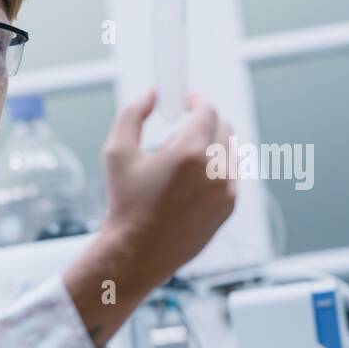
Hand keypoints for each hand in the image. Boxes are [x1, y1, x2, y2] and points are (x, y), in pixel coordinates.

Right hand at [63, 89, 235, 347]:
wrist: (137, 253)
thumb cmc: (124, 203)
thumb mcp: (117, 152)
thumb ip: (132, 114)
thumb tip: (151, 94)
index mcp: (189, 153)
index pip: (207, 110)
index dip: (197, 100)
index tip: (187, 100)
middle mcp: (214, 170)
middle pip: (223, 126)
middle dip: (203, 122)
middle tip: (177, 133)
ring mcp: (226, 190)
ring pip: (230, 150)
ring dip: (211, 145)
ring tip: (180, 164)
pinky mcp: (229, 206)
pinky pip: (231, 174)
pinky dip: (216, 169)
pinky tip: (190, 183)